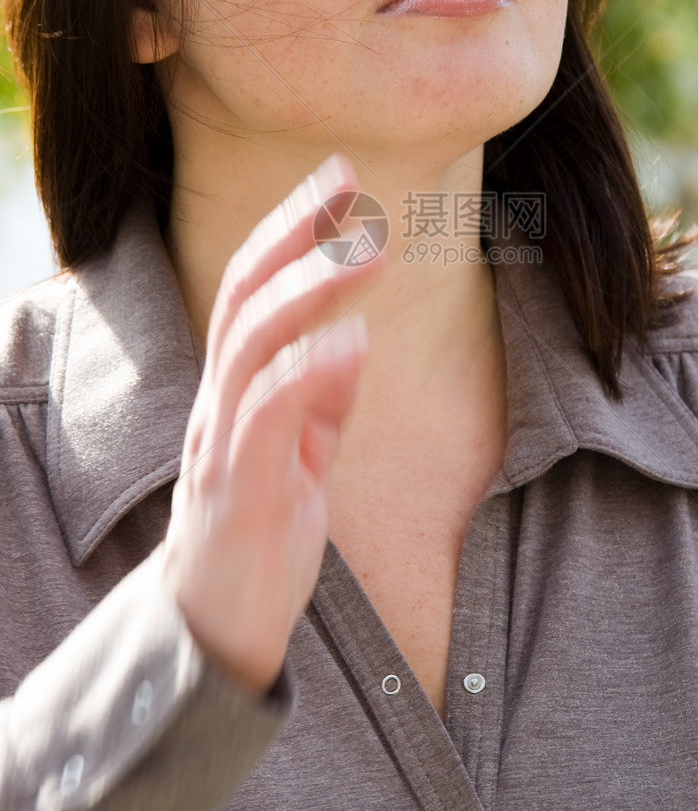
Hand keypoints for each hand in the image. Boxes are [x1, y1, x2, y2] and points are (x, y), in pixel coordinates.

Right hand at [162, 154, 383, 694]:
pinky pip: (267, 418)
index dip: (290, 229)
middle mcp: (217, 403)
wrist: (219, 630)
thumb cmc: (262, 531)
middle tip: (348, 184)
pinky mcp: (240, 490)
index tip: (339, 180)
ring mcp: (222, 443)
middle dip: (293, 234)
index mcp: (233, 388)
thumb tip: (353, 337)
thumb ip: (322, 398)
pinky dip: (310, 372)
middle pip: (242, 297)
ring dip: (310, 290)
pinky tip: (354, 341)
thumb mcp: (301, 453)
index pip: (249, 288)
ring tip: (368, 250)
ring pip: (250, 344)